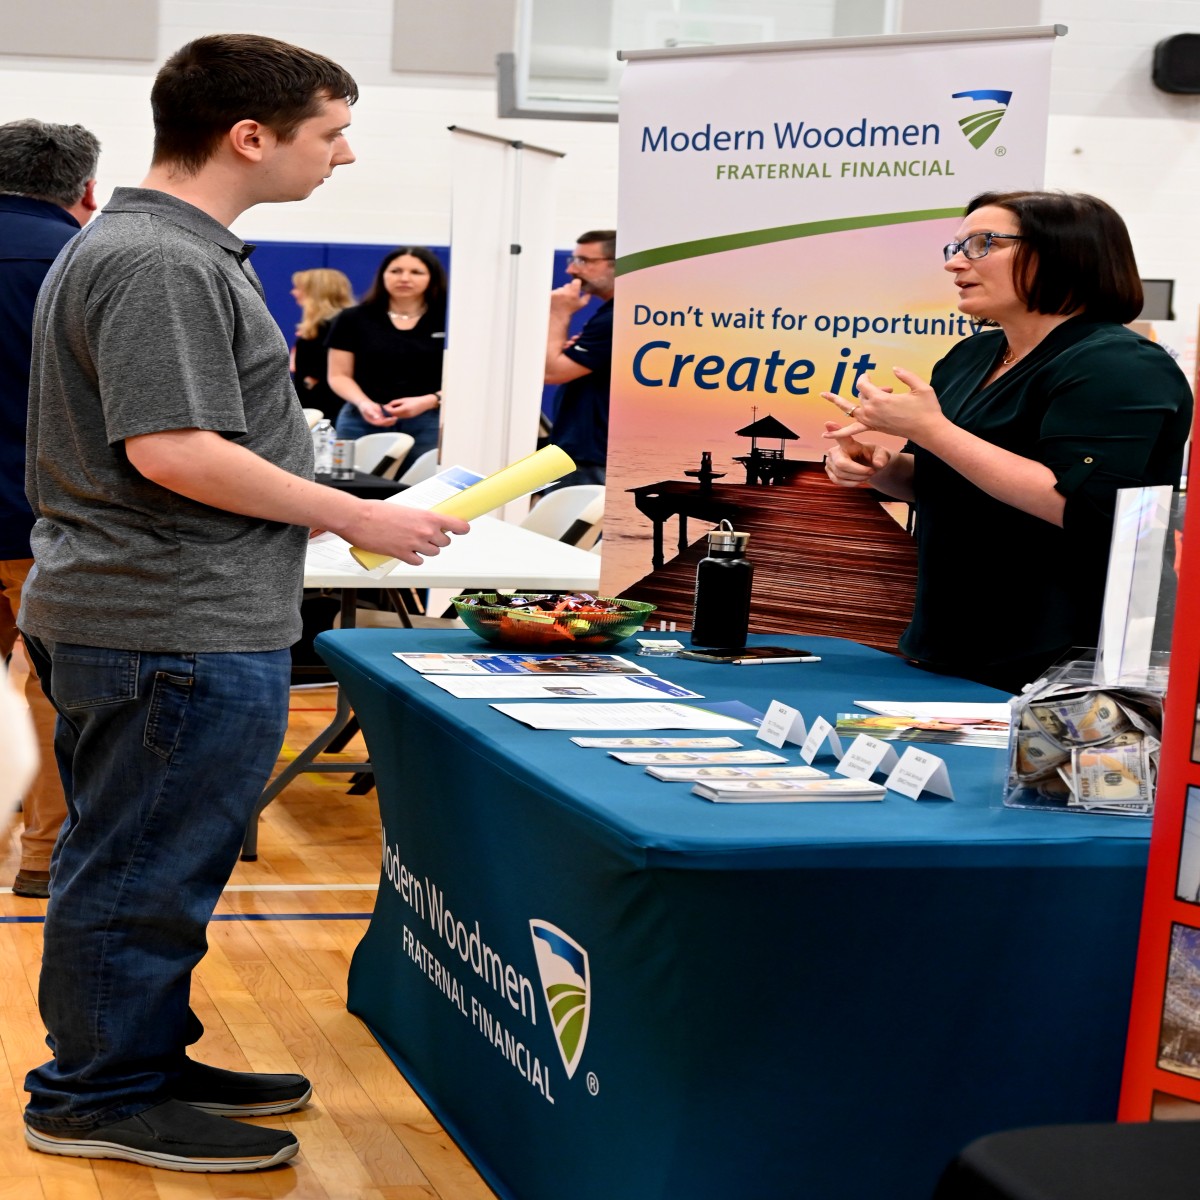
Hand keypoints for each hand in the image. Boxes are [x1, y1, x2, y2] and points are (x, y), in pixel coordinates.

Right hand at [339, 503, 469, 566]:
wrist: (358, 518)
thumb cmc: (376, 510)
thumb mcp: (404, 508)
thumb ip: (418, 517)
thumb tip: (425, 523)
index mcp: (427, 516)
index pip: (457, 525)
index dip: (461, 529)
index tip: (462, 529)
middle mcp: (425, 531)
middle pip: (445, 542)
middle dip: (437, 540)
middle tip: (426, 536)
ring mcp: (415, 544)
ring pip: (433, 553)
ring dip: (426, 550)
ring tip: (413, 543)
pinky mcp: (403, 555)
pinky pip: (418, 561)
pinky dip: (414, 558)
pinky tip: (406, 552)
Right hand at [358, 400, 398, 426]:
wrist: (365, 403)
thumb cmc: (364, 406)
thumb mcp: (367, 409)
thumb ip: (372, 413)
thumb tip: (377, 417)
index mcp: (373, 421)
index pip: (381, 423)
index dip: (386, 421)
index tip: (391, 419)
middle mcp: (377, 421)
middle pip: (385, 423)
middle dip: (391, 421)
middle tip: (396, 417)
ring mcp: (379, 419)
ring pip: (387, 421)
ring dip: (392, 419)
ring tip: (396, 416)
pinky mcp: (381, 416)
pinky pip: (387, 417)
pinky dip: (390, 416)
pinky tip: (394, 413)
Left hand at [383, 394, 437, 419]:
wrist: (424, 404)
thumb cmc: (414, 400)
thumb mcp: (403, 399)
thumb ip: (395, 402)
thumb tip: (387, 405)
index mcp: (403, 409)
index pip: (392, 411)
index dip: (387, 409)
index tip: (384, 406)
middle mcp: (405, 415)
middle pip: (393, 415)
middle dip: (389, 412)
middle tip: (386, 407)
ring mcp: (407, 417)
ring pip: (396, 416)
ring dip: (392, 413)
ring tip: (391, 408)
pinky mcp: (408, 418)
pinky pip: (400, 417)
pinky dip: (397, 414)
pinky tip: (397, 410)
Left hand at [549, 279, 590, 316]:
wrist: (558, 317)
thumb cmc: (571, 310)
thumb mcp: (581, 305)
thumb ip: (587, 297)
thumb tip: (589, 291)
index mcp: (573, 293)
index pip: (576, 281)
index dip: (576, 284)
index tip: (576, 288)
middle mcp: (564, 292)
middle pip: (567, 285)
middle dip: (568, 290)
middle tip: (568, 298)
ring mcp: (556, 293)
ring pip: (560, 288)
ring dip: (561, 293)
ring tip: (561, 301)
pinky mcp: (550, 294)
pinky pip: (554, 291)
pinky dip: (554, 295)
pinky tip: (556, 301)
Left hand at [821, 366, 942, 440]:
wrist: (928, 430)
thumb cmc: (926, 408)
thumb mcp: (920, 387)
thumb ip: (906, 375)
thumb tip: (894, 369)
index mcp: (880, 399)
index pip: (862, 384)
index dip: (865, 378)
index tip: (870, 376)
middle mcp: (871, 410)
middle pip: (861, 395)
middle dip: (871, 390)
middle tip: (889, 391)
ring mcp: (870, 421)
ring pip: (850, 409)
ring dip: (836, 401)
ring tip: (822, 394)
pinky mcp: (873, 428)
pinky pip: (852, 431)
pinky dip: (838, 433)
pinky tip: (825, 436)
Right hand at [821, 421, 892, 487]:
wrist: (868, 467)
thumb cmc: (873, 457)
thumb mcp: (881, 454)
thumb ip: (881, 458)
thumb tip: (878, 464)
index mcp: (848, 443)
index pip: (841, 437)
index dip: (834, 430)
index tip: (828, 423)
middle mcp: (835, 450)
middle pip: (841, 464)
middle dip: (858, 471)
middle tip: (871, 472)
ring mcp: (829, 461)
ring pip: (841, 475)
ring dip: (857, 478)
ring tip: (867, 476)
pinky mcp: (829, 471)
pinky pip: (837, 481)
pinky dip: (851, 483)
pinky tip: (859, 480)